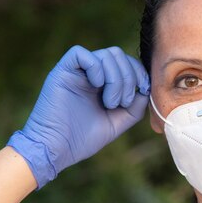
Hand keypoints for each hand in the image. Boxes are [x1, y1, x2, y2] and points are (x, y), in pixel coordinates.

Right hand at [8, 45, 150, 187]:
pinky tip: (97, 86)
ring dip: (116, 78)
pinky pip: (80, 53)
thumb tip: (145, 88)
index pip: (125, 62)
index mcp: (103, 84)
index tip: (143, 90)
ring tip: (110, 103)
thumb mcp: (117, 123)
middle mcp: (90, 74)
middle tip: (123, 102)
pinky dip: (96, 67)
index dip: (139, 72)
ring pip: (105, 54)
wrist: (56, 149)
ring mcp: (76, 72)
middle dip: (129, 77)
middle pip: (117, 54)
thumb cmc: (82, 140)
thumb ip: (134, 107)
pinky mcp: (62, 72)